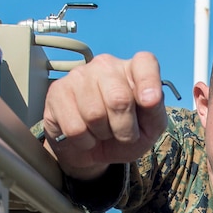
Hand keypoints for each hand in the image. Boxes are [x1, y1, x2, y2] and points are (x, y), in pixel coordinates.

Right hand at [43, 52, 166, 180]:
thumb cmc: (122, 134)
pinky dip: (84, 141)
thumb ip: (155, 113)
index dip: (149, 83)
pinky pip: (74, 127)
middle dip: (124, 128)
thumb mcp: (147, 130)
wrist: (90, 149)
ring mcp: (79, 75)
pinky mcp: (57, 92)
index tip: (150, 102)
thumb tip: (151, 98)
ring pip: (94, 115)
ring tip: (101, 131)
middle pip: (119, 99)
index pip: (145, 63)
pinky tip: (85, 134)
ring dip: (102, 135)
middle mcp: (106, 66)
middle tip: (122, 133)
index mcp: (132, 70)